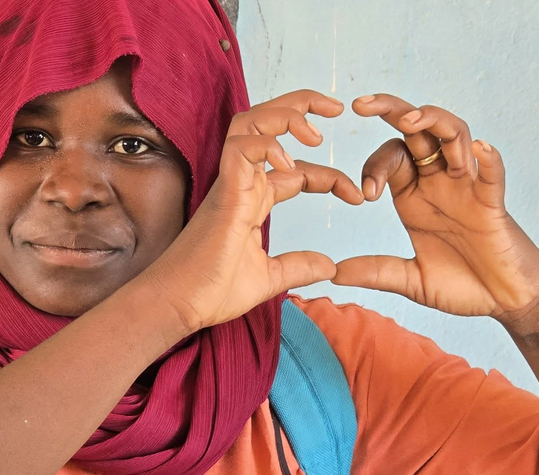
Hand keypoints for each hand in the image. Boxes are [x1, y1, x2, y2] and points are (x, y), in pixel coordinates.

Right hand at [141, 90, 364, 334]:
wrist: (181, 305)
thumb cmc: (212, 291)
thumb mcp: (269, 278)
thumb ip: (298, 267)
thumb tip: (329, 265)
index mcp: (254, 200)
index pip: (296, 170)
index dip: (330, 175)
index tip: (356, 196)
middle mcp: (243, 183)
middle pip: (267, 123)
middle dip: (302, 105)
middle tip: (337, 106)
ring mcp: (232, 183)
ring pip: (251, 121)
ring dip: (286, 114)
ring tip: (316, 132)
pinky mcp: (224, 191)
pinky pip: (241, 146)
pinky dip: (267, 144)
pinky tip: (290, 163)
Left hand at [333, 93, 538, 323]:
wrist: (505, 301)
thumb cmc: (463, 285)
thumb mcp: (412, 279)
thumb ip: (376, 272)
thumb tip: (334, 273)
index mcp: (415, 194)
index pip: (390, 156)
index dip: (373, 166)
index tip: (365, 195)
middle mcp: (440, 182)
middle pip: (417, 130)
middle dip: (390, 110)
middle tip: (360, 104)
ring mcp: (468, 188)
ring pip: (454, 136)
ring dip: (433, 120)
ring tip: (409, 118)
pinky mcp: (493, 205)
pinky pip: (492, 176)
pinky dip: (488, 159)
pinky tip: (480, 149)